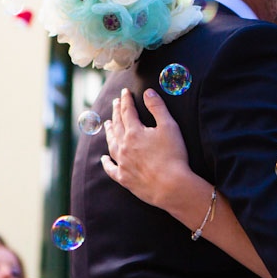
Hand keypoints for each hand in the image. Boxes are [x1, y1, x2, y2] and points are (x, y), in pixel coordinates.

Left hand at [101, 88, 191, 210]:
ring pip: (111, 144)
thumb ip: (157, 107)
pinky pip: (110, 168)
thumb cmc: (173, 155)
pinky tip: (104, 158)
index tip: (124, 92)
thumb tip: (148, 92)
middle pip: (117, 125)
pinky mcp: (124, 178)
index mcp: (134, 132)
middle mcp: (124, 146)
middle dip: (116, 112)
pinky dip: (106, 162)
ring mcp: (122, 163)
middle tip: (115, 103)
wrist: (170, 185)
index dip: (126, 100)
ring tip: (107, 125)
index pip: (128, 111)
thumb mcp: (169, 126)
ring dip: (109, 132)